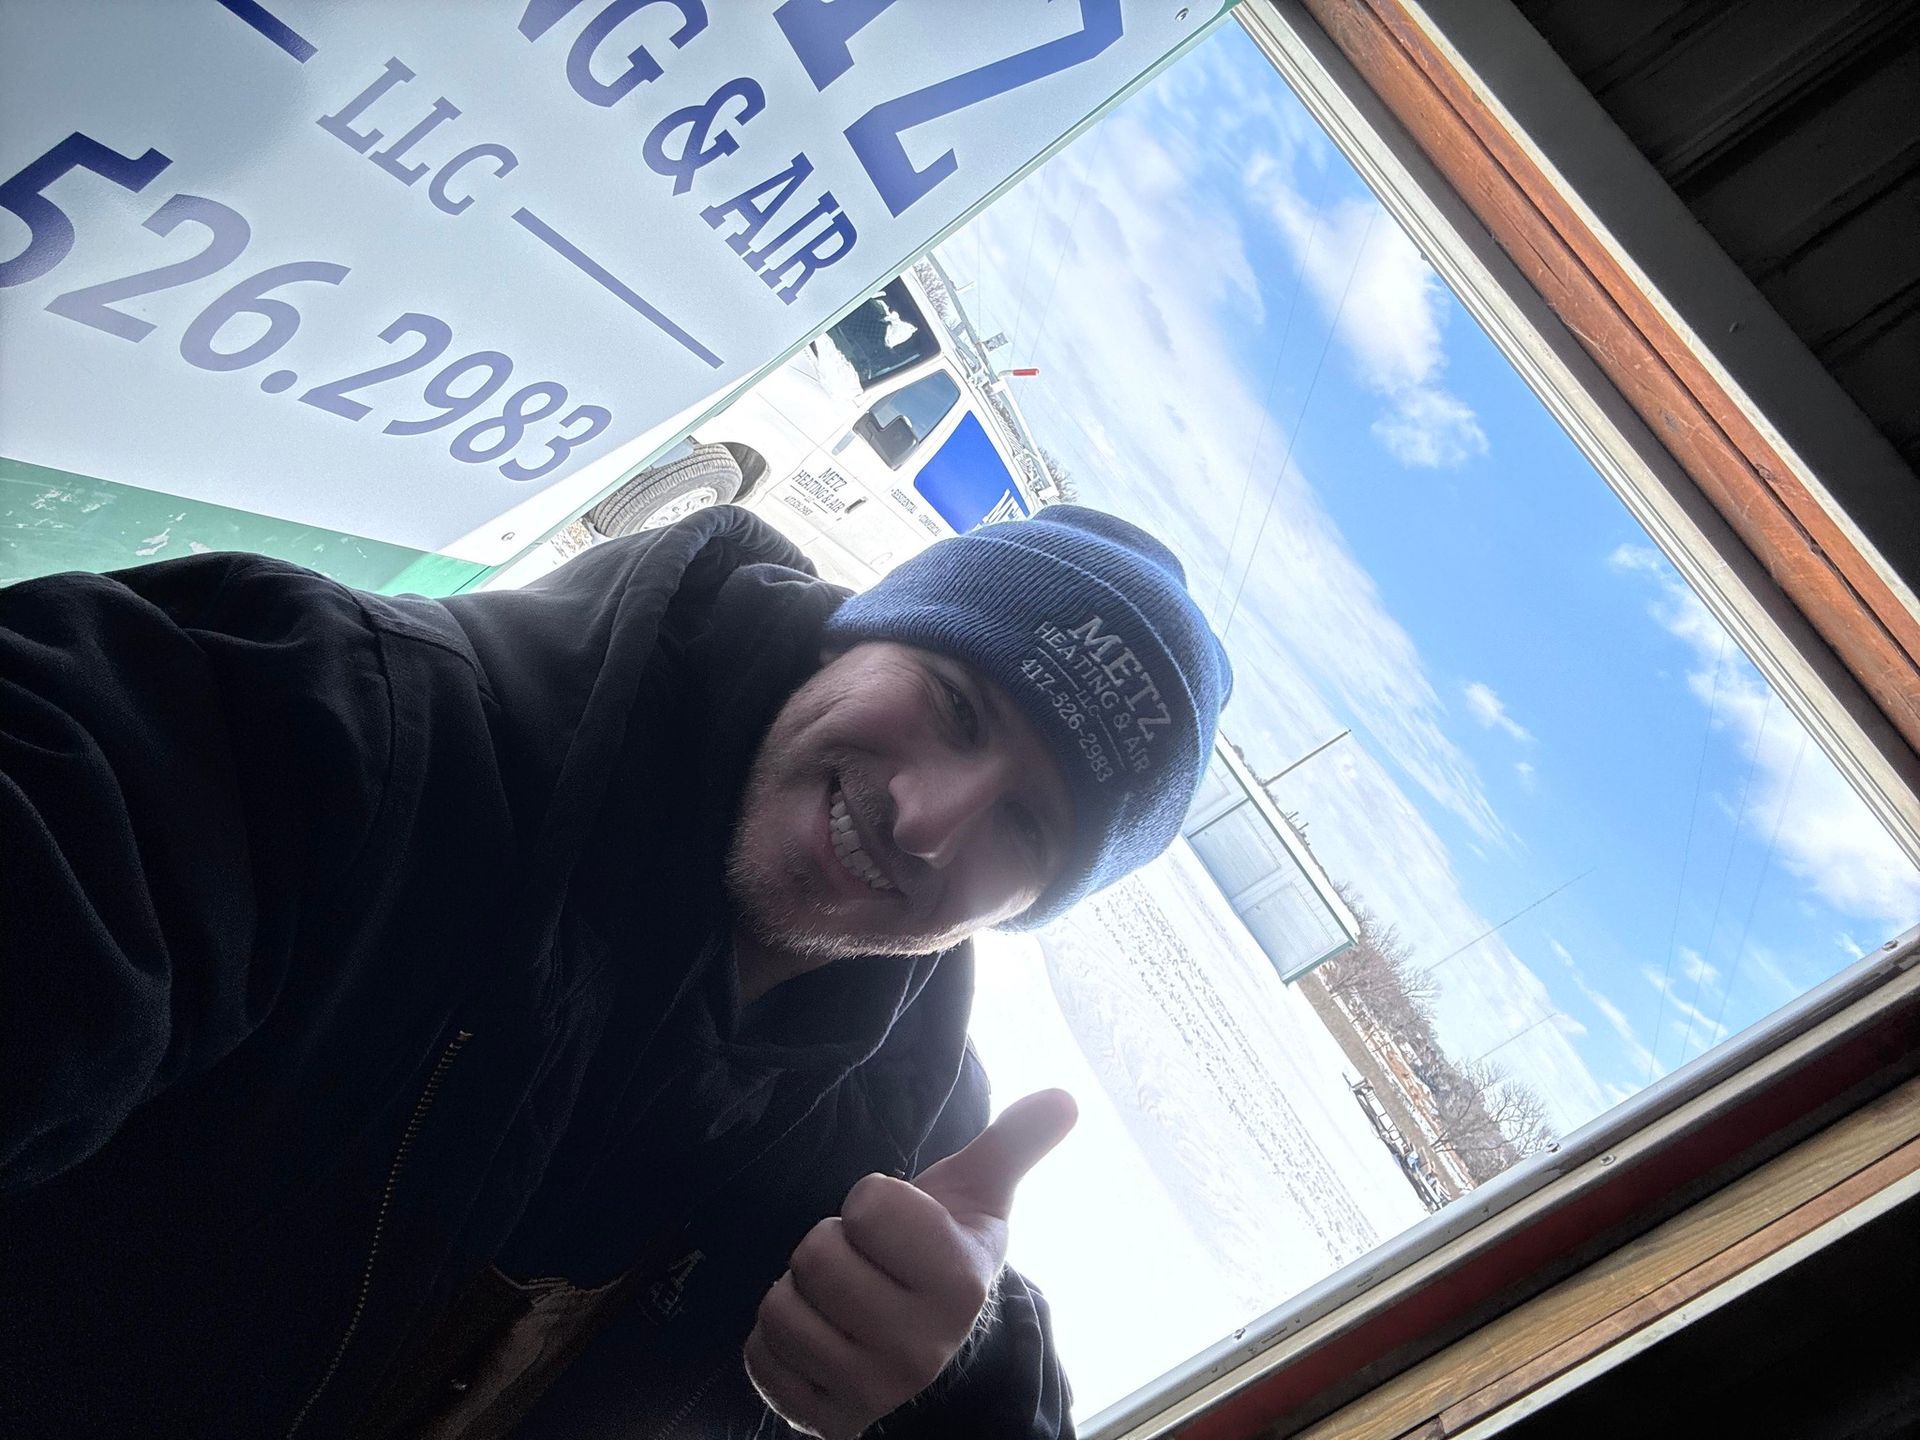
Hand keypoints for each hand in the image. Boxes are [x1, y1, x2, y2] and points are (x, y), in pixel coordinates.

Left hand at [744, 1089, 1077, 1438]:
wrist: (935, 1347)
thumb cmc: (945, 1253)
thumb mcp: (982, 1195)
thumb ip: (1015, 1141)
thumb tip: (1065, 1097)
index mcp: (958, 1284)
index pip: (867, 1204)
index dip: (871, 1204)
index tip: (895, 1227)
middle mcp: (917, 1349)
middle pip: (815, 1256)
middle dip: (831, 1246)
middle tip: (864, 1264)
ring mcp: (869, 1392)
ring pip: (780, 1309)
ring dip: (798, 1292)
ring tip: (838, 1298)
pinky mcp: (823, 1421)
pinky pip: (760, 1358)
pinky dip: (774, 1341)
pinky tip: (816, 1336)